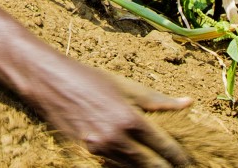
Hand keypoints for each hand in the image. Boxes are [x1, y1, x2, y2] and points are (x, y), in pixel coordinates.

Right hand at [28, 60, 192, 166]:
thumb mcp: (126, 86)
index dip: (179, 158)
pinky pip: (111, 167)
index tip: (186, 162)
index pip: (164, 148)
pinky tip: (131, 164)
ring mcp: (98, 149)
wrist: (49, 81)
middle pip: (150, 166)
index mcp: (130, 119)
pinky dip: (124, 167)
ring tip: (156, 165)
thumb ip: (159, 100)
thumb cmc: (88, 79)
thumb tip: (188, 103)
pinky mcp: (84, 154)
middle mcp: (115, 138)